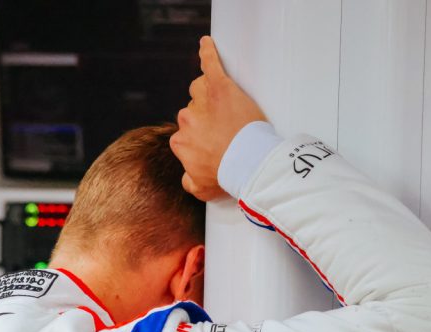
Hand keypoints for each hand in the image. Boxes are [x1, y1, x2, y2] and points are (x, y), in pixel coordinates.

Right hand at [170, 37, 265, 200]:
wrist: (249, 162)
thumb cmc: (228, 176)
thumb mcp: (201, 189)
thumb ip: (189, 181)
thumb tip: (187, 175)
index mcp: (181, 142)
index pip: (186, 134)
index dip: (202, 139)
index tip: (217, 144)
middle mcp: (186, 121)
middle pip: (193, 112)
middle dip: (207, 119)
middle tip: (228, 130)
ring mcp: (202, 102)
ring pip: (200, 92)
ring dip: (210, 97)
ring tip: (226, 107)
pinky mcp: (220, 87)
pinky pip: (211, 65)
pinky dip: (208, 53)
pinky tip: (206, 44)